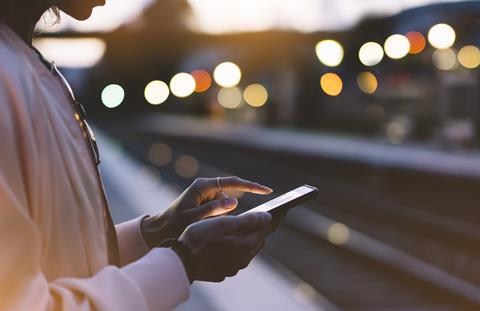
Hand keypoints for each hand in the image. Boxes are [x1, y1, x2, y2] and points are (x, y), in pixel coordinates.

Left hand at [141, 177, 271, 247]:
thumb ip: (214, 210)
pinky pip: (220, 206)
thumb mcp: (194, 219)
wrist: (160, 229)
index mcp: (202, 186)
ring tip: (206, 221)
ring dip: (224, 212)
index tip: (267, 191)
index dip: (251, 186)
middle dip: (236, 203)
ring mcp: (205, 193)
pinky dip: (221, 214)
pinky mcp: (205, 200)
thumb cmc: (175, 224)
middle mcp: (205, 186)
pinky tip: (208, 222)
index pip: (232, 183)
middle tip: (245, 212)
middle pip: (231, 191)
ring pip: (226, 201)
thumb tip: (235, 201)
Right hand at [179, 212, 272, 281]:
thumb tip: (268, 217)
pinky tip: (228, 241)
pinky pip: (236, 257)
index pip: (267, 228)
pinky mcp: (225, 271)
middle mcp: (244, 258)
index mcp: (246, 244)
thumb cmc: (199, 238)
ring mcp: (234, 267)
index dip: (276, 217)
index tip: (284, 208)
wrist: (180, 261)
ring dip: (247, 238)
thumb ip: (247, 220)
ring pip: (247, 249)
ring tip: (244, 227)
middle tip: (261, 215)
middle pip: (258, 239)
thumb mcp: (223, 223)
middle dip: (260, 227)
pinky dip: (236, 248)